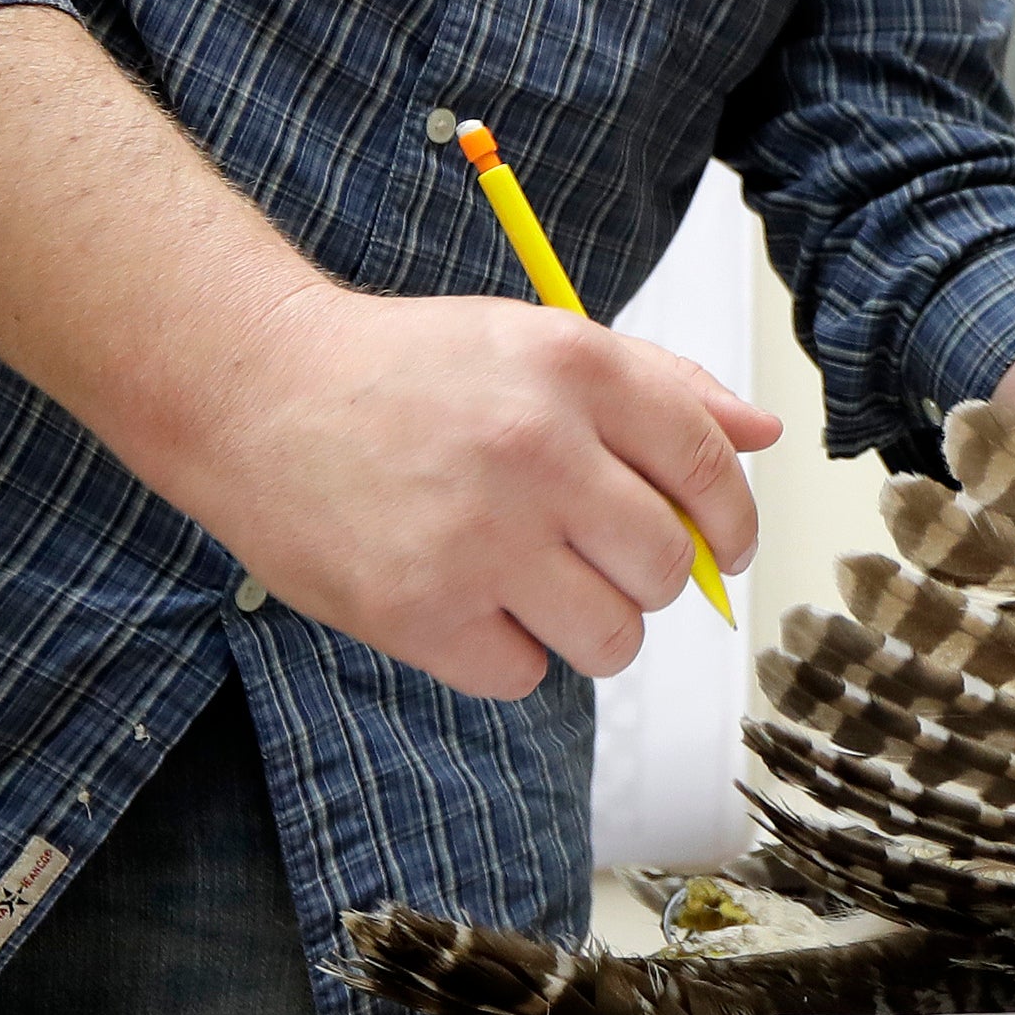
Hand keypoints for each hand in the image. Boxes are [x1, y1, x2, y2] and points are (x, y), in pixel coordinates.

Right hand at [182, 287, 779, 699]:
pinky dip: (506, 654)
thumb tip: (759, 430)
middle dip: (652, 578)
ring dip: (590, 626)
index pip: (709, 464)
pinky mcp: (419, 611)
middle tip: (600, 559)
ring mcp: (477, 538)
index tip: (724, 544)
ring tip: (536, 584)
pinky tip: (467, 601)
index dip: (733, 518)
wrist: (255, 394)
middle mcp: (536, 450)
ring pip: (612, 637)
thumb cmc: (404, 371)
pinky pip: (523, 674)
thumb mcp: (538, 339)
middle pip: (669, 566)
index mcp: (575, 368)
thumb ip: (660, 383)